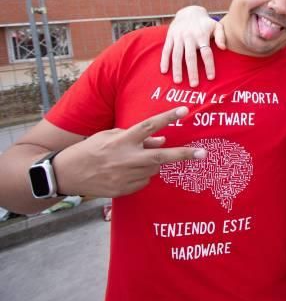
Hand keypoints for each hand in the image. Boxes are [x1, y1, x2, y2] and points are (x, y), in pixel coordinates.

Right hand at [52, 107, 205, 197]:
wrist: (67, 174)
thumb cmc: (90, 150)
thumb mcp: (109, 136)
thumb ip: (137, 138)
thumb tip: (161, 140)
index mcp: (121, 141)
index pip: (149, 126)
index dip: (167, 117)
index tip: (184, 110)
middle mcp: (126, 159)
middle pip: (161, 156)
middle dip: (184, 154)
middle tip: (203, 153)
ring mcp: (126, 176)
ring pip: (153, 168)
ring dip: (151, 162)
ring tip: (133, 160)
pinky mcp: (124, 190)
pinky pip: (143, 181)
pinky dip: (141, 174)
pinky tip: (125, 172)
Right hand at [159, 6, 226, 86]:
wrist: (189, 12)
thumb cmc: (205, 23)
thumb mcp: (216, 26)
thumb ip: (221, 36)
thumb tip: (223, 48)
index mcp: (202, 36)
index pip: (206, 53)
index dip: (209, 65)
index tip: (211, 78)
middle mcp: (189, 37)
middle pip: (190, 57)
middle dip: (192, 71)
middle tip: (194, 85)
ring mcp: (178, 37)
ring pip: (177, 55)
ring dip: (177, 69)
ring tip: (178, 81)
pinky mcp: (170, 37)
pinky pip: (166, 50)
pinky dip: (164, 60)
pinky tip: (164, 71)